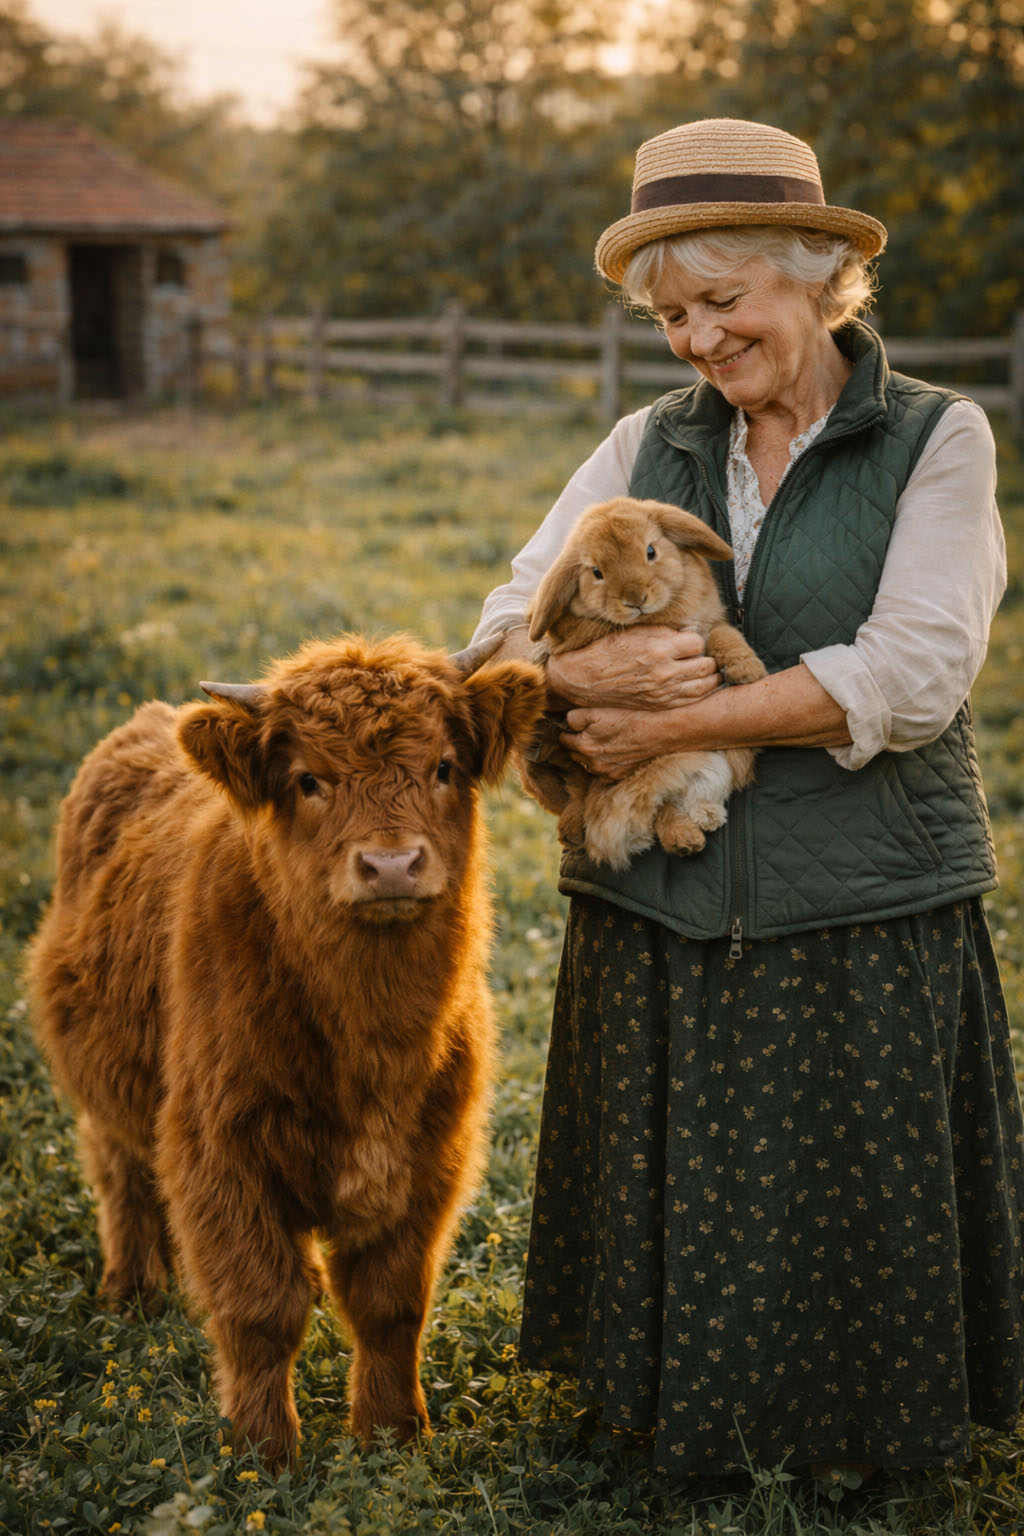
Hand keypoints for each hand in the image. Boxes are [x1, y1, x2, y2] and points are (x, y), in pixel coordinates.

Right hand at [546, 627, 719, 710]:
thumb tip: (690, 631)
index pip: (698, 642)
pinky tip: (700, 686)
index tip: (690, 640)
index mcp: (658, 650)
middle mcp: (664, 673)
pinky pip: (691, 701)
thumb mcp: (633, 632)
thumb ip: (665, 631)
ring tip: (708, 671)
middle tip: (703, 655)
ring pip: (704, 686)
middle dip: (708, 658)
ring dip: (710, 677)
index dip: (696, 640)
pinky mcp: (659, 706)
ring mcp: (663, 693)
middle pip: (707, 665)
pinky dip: (701, 693)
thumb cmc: (606, 651)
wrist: (584, 680)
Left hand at [560, 705, 685, 779]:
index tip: (575, 725)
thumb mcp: (597, 711)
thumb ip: (574, 717)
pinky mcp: (618, 776)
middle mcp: (592, 763)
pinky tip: (615, 751)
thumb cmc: (629, 718)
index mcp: (583, 745)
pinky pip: (603, 771)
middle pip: (574, 753)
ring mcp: (605, 772)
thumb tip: (565, 723)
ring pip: (588, 764)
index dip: (568, 730)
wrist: (658, 732)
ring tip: (605, 741)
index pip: (563, 739)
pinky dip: (605, 762)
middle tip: (590, 731)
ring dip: (591, 754)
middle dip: (578, 743)